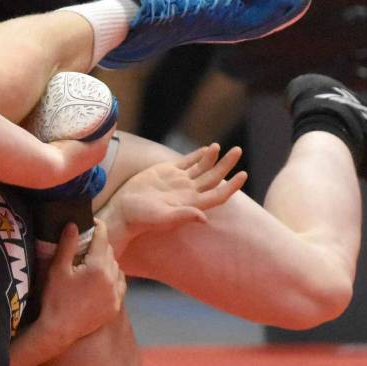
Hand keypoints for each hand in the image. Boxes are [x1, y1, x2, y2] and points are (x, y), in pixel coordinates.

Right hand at [38, 219, 125, 344]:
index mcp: (97, 267)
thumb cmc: (55, 298)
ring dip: (106, 262)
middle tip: (86, 245)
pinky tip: (101, 281)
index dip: (97, 226)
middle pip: (109, 251)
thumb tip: (74, 224)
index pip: (102, 237)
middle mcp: (111, 279)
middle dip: (99, 245)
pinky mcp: (115, 306)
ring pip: (116, 267)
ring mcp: (115, 294)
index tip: (92, 221)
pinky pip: (120, 285)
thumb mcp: (58, 269)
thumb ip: (68, 245)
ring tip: (92, 264)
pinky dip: (113, 279)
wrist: (59, 330)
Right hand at [115, 144, 245, 237]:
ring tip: (221, 147)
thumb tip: (204, 218)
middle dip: (227, 164)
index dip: (232, 185)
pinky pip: (187, 162)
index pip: (218, 194)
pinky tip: (207, 149)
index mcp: (191, 203)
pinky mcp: (167, 172)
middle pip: (214, 177)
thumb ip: (183, 215)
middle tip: (238, 150)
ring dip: (213, 158)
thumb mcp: (162, 218)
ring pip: (202, 168)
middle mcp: (188, 192)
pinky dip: (198, 155)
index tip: (243, 174)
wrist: (123, 209)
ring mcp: (178, 181)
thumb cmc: (142, 217)